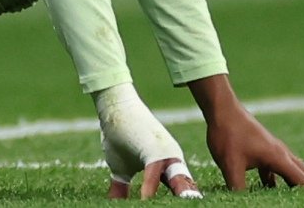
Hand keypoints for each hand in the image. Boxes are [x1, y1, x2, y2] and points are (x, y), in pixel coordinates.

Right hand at [95, 84, 201, 198]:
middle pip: (185, 187)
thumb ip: (122, 188)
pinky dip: (149, 188)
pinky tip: (145, 199)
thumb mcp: (121, 169)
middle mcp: (173, 161)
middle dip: (188, 198)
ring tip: (184, 205)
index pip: (179, 191)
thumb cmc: (119, 137)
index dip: (181, 200)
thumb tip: (115, 203)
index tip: (188, 207)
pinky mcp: (154, 149)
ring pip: (177, 182)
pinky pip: (153, 172)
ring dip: (180, 195)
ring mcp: (166, 154)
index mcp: (168, 167)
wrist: (115, 105)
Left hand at [189, 77, 303, 189]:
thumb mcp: (231, 165)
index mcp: (278, 158)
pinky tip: (273, 189)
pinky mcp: (262, 149)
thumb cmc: (228, 134)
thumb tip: (240, 202)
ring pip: (292, 171)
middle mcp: (281, 154)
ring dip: (301, 184)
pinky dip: (280, 180)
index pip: (303, 182)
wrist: (222, 108)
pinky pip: (276, 169)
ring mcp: (273, 151)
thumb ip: (239, 187)